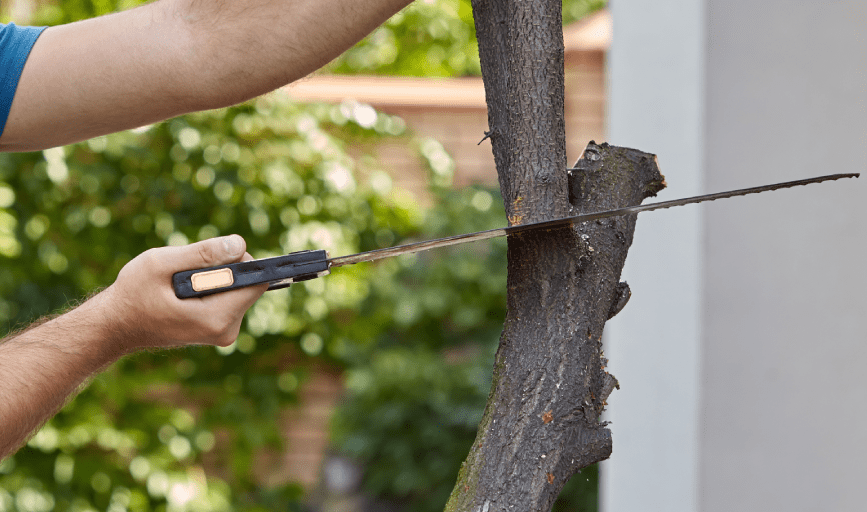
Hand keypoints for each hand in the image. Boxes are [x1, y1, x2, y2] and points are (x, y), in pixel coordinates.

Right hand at [104, 235, 266, 352]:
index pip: (257, 282)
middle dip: (223, 269)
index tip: (212, 256)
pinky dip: (211, 287)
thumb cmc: (133, 294)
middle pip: (248, 284)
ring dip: (215, 277)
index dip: (239, 261)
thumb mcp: (161, 264)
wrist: (116, 326)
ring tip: (181, 285)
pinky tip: (184, 293)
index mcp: (217, 319)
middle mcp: (226, 331)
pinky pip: (228, 297)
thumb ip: (203, 253)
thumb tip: (240, 244)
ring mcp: (223, 333)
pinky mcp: (219, 330)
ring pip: (237, 289)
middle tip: (186, 272)